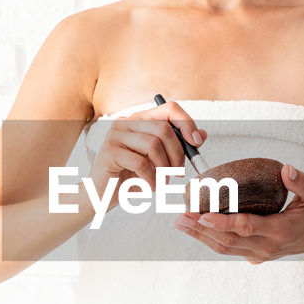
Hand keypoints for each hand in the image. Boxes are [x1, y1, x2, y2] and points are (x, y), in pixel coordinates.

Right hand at [88, 100, 207, 208]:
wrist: (101, 194)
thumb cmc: (131, 176)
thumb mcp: (158, 161)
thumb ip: (178, 146)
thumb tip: (201, 135)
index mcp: (140, 119)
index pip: (169, 109)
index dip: (187, 123)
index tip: (196, 143)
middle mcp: (126, 121)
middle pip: (164, 129)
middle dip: (177, 154)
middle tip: (178, 173)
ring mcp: (115, 134)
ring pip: (153, 145)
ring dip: (164, 169)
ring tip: (163, 182)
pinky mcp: (109, 151)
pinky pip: (140, 163)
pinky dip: (152, 178)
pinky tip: (152, 187)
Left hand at [174, 164, 303, 263]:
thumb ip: (301, 182)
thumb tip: (286, 169)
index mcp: (280, 230)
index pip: (247, 227)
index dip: (223, 222)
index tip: (203, 214)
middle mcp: (267, 246)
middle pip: (229, 240)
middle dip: (202, 229)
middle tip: (181, 216)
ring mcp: (260, 254)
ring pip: (225, 248)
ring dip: (200, 236)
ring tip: (181, 223)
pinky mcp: (254, 256)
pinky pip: (228, 250)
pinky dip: (209, 239)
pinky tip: (194, 228)